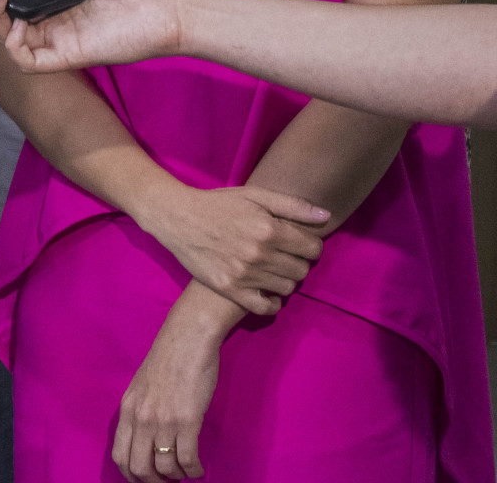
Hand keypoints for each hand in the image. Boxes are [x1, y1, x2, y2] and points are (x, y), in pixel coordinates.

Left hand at [113, 288, 234, 479]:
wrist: (187, 340)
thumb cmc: (167, 361)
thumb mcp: (141, 388)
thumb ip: (139, 412)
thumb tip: (144, 440)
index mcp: (127, 410)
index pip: (120, 456)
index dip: (132, 476)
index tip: (146, 479)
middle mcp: (141, 418)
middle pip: (139, 468)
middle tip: (168, 482)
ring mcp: (163, 420)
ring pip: (165, 468)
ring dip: (177, 477)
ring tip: (186, 474)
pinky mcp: (187, 420)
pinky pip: (187, 459)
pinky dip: (194, 471)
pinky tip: (199, 470)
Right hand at [136, 184, 327, 314]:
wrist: (177, 218)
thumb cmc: (217, 204)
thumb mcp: (254, 195)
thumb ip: (292, 205)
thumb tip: (326, 216)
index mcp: (269, 229)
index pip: (313, 248)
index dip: (310, 245)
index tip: (299, 242)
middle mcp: (259, 254)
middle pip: (302, 270)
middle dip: (298, 261)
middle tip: (284, 254)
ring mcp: (245, 274)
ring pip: (288, 288)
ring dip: (285, 279)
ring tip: (273, 268)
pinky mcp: (230, 289)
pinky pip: (265, 307)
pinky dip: (272, 302)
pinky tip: (266, 290)